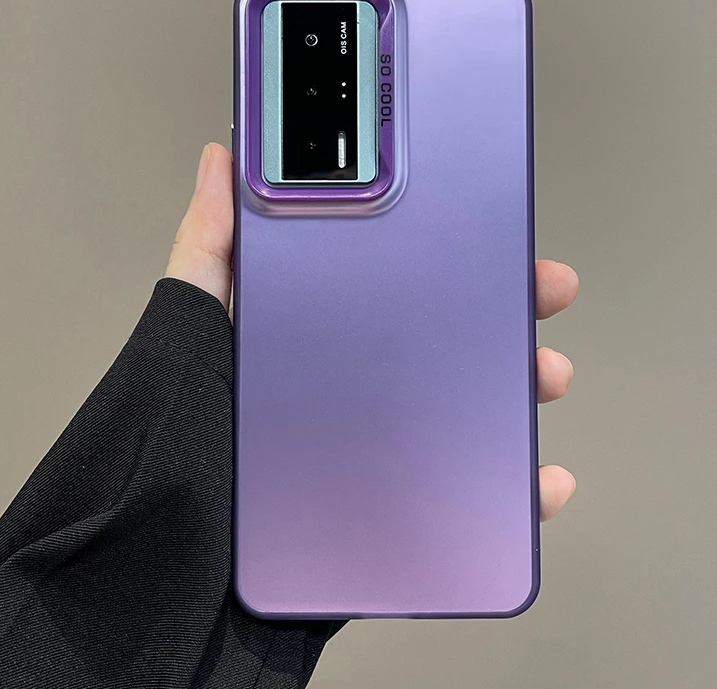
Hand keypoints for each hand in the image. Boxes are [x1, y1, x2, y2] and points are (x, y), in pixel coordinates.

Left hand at [166, 143, 577, 520]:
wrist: (173, 555)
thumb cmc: (175, 433)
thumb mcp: (189, 324)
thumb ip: (207, 245)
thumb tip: (220, 160)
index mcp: (326, 336)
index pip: (404, 280)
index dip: (457, 253)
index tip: (499, 232)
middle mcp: (360, 386)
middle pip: (451, 339)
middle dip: (507, 312)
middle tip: (542, 290)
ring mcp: (381, 446)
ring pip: (472, 408)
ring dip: (522, 388)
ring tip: (544, 376)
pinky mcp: (393, 508)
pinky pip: (469, 494)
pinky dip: (516, 488)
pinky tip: (540, 478)